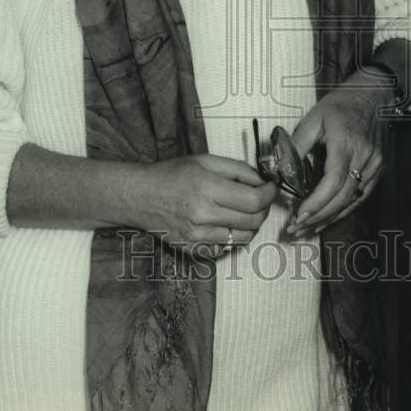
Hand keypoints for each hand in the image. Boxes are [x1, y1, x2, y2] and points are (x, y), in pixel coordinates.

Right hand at [133, 154, 277, 256]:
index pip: (253, 201)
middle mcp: (203, 215)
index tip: (271, 188)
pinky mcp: (193, 250)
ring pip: (244, 237)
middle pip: (253, 221)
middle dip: (264, 209)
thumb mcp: (204, 160)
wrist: (139, 197)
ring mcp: (198, 237)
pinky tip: (227, 222)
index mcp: (206, 188)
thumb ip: (237, 169)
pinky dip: (234, 236)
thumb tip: (262, 181)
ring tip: (245, 211)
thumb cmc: (171, 174)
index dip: (269, 195)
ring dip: (252, 224)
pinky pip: (227, 248)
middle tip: (261, 198)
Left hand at [286, 69, 392, 237]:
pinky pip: (360, 196)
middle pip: (343, 196)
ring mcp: (373, 165)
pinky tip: (327, 219)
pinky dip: (343, 210)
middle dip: (319, 216)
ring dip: (330, 218)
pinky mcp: (377, 170)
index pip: (333, 181)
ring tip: (307, 229)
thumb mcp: (312, 119)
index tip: (299, 216)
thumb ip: (296, 145)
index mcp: (345, 143)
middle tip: (296, 229)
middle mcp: (364, 157)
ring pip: (353, 200)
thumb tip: (280, 170)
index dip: (317, 202)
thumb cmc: (337, 107)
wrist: (368, 97)